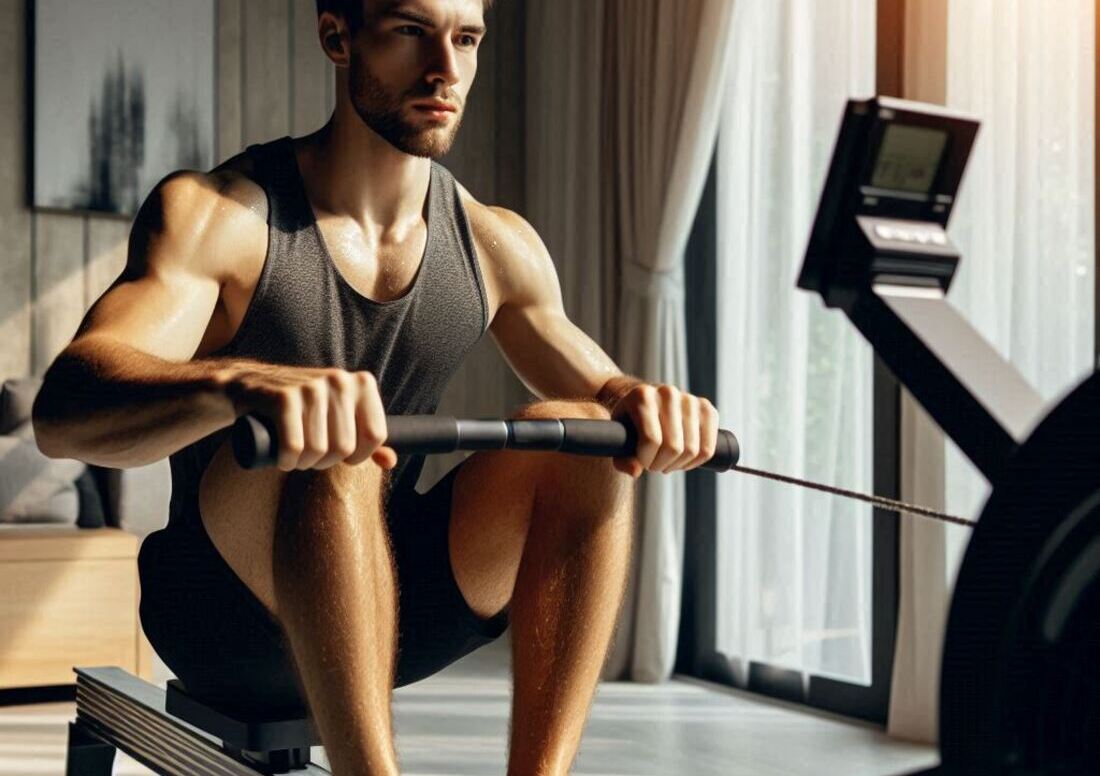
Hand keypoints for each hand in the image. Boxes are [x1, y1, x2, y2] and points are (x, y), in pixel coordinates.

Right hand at [220, 362, 397, 471]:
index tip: (341, 456)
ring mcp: (311, 387)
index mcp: (361, 383)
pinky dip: (286, 461)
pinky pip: (294, 446)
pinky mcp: (284, 397)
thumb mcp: (339, 415)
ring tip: (295, 455)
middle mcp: (339, 380)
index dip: (359, 456)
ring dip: (303, 463)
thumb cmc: (301, 407)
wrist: (248, 385)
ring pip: (318, 450)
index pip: (375, 435)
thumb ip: (367, 437)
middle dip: (325, 462)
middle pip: (345, 447)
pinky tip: (282, 458)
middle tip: (310, 457)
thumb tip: (390, 462)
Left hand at [608, 382, 719, 477]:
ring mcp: (690, 400)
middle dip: (662, 464)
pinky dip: (696, 461)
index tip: (642, 462)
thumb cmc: (630, 423)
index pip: (651, 440)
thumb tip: (635, 471)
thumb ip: (621, 458)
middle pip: (673, 447)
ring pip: (692, 450)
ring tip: (668, 461)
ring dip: (678, 465)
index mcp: (642, 396)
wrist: (647, 403)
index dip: (647, 460)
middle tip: (655, 464)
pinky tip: (684, 460)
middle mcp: (668, 393)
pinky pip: (708, 448)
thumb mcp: (619, 438)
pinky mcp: (707, 409)